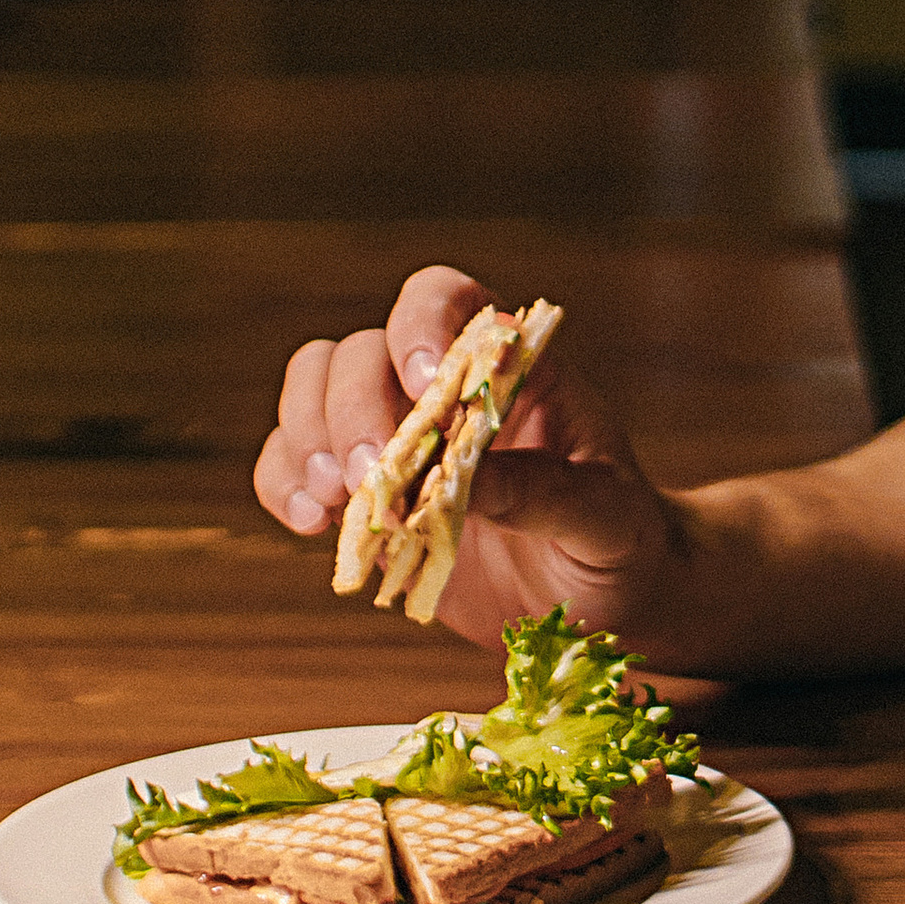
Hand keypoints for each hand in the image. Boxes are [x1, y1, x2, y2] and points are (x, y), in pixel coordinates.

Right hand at [254, 263, 688, 648]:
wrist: (607, 601)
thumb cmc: (620, 540)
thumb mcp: (604, 515)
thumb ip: (543, 492)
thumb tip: (469, 481)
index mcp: (510, 367)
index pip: (447, 302)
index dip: (420, 324)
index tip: (420, 381)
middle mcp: (441, 389)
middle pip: (362, 353)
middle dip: (354, 408)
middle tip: (369, 475)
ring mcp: (394, 439)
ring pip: (314, 392)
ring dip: (307, 438)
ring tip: (333, 499)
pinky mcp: (364, 497)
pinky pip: (294, 465)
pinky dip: (284, 485)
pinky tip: (309, 526)